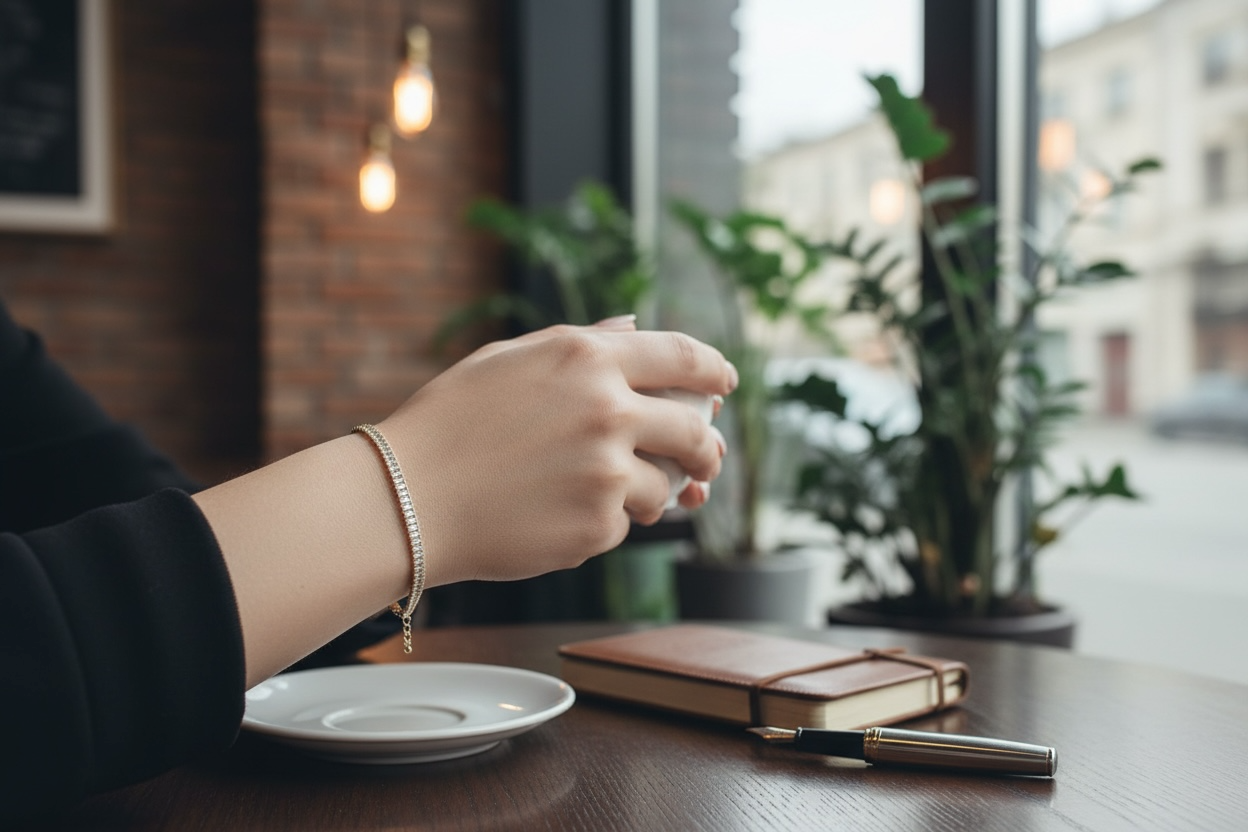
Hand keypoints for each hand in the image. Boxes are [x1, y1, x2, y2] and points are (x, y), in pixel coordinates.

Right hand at [379, 322, 735, 584]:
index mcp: (588, 358)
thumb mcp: (510, 360)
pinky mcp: (596, 527)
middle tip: (706, 459)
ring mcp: (606, 472)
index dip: (714, 371)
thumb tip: (635, 329)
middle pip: (695, 430)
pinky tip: (550, 513)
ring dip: (642, 492)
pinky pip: (621, 525)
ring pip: (662, 487)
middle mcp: (608, 410)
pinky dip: (598, 523)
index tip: (725, 384)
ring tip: (588, 489)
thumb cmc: (449, 423)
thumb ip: (582, 343)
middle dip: (707, 448)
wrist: (405, 498)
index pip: (682, 357)